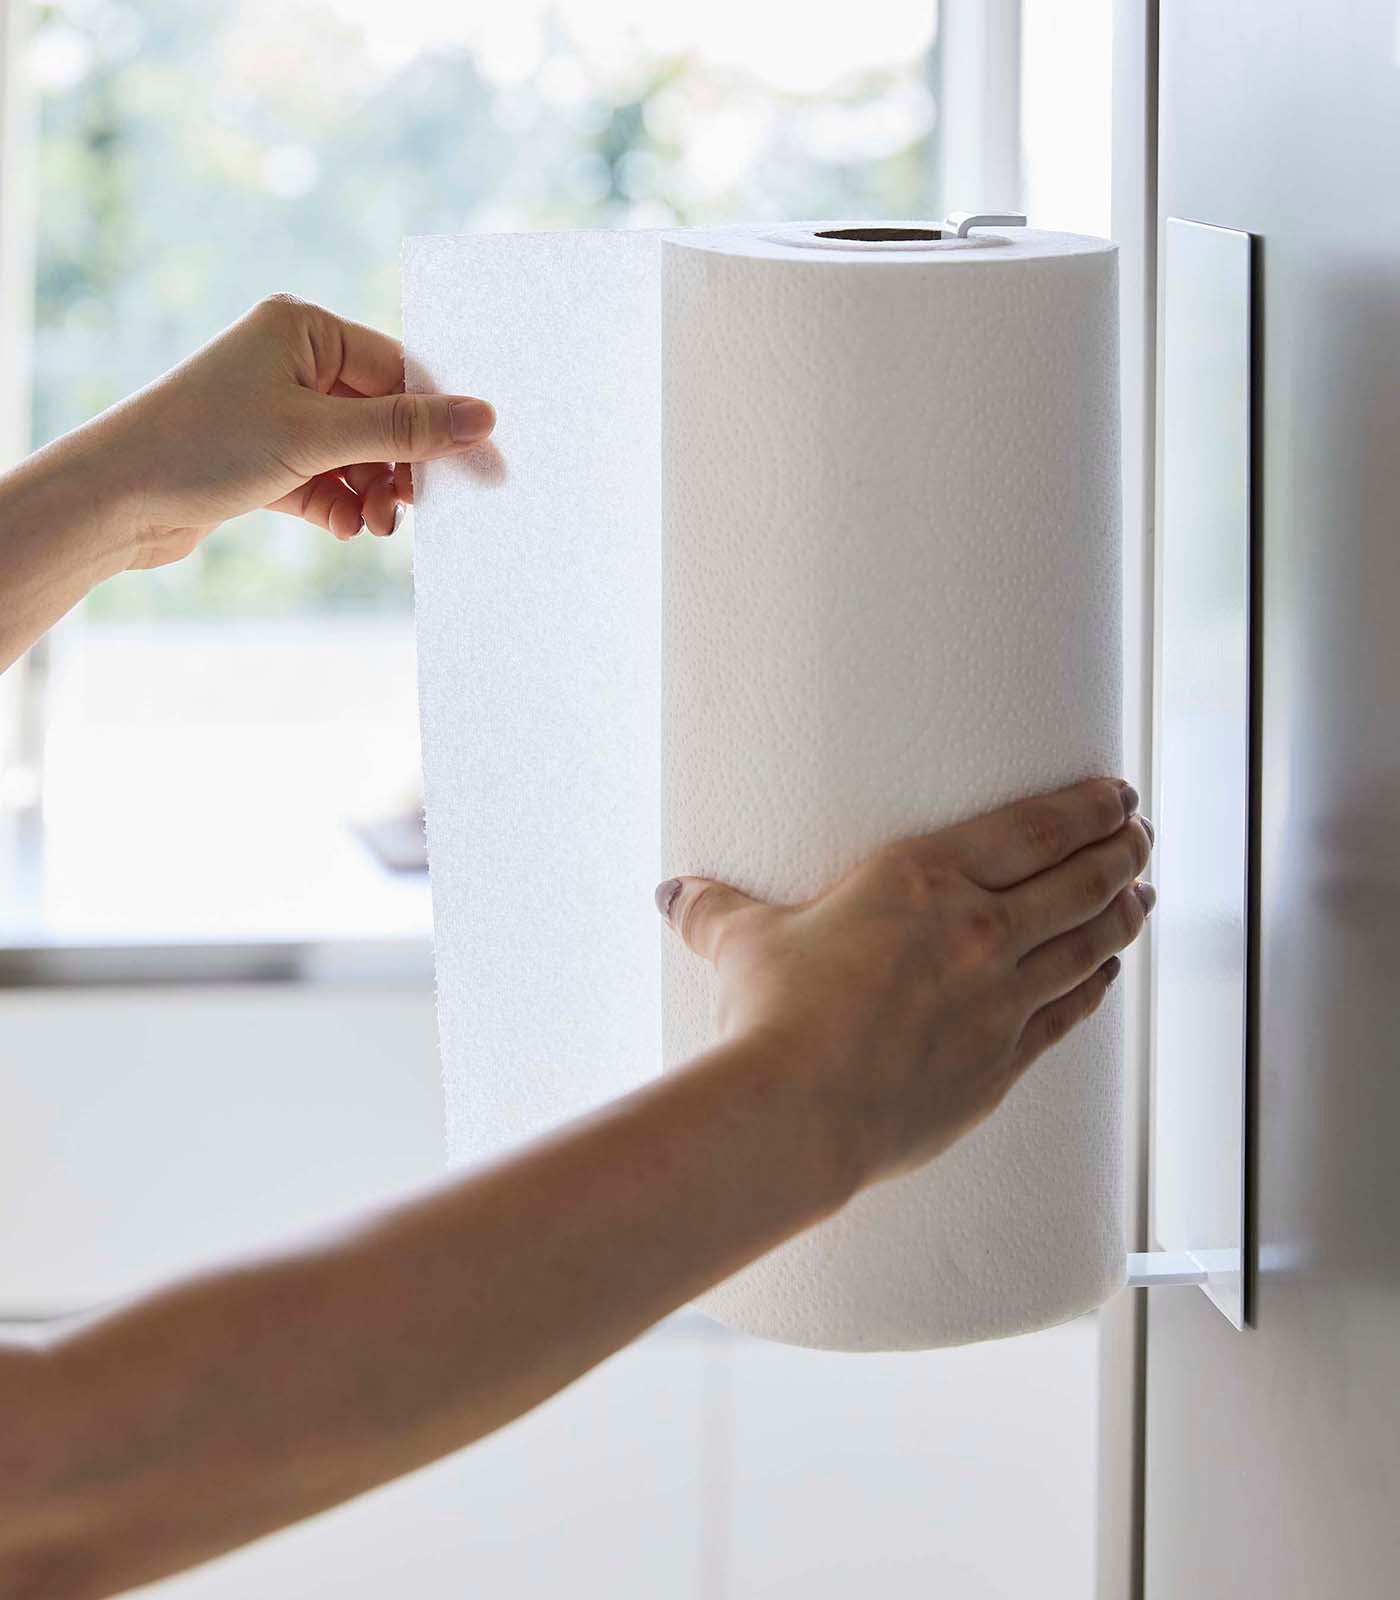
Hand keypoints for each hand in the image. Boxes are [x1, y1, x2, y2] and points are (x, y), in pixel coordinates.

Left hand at [89, 294, 496, 567]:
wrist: (115, 500)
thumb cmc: (204, 445)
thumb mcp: (317, 436)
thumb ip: (404, 429)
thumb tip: (484, 418)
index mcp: (304, 329)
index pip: (399, 371)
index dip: (438, 422)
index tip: (478, 468)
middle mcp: (291, 361)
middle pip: (382, 416)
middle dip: (399, 467)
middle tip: (412, 510)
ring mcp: (276, 410)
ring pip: (356, 454)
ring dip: (373, 494)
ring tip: (372, 526)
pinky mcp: (264, 456)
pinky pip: (326, 480)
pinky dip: (340, 505)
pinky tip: (343, 528)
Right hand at [657, 778, 1154, 1189]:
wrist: (799, 1111)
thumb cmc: (771, 1015)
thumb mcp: (742, 943)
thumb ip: (717, 910)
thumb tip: (671, 894)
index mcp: (925, 878)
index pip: (1036, 829)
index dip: (1088, 807)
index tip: (1117, 794)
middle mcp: (979, 931)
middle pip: (1080, 880)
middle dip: (1121, 851)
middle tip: (1141, 833)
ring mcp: (999, 1001)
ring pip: (1088, 944)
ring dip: (1122, 913)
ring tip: (1142, 895)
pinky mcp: (1000, 1063)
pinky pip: (1067, 1014)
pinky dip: (1096, 986)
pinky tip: (1108, 973)